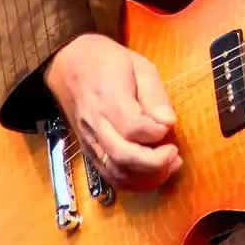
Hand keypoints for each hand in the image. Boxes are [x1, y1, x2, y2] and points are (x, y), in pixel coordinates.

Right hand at [44, 34, 181, 190]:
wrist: (69, 64)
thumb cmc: (108, 62)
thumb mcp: (139, 65)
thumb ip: (155, 94)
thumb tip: (168, 123)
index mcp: (108, 98)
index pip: (133, 127)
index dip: (157, 132)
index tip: (169, 125)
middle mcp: (96, 124)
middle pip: (124, 156)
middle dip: (155, 163)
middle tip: (175, 154)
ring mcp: (89, 141)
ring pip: (116, 173)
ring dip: (146, 178)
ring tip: (168, 165)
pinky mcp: (89, 151)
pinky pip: (109, 176)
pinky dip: (133, 182)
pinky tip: (151, 174)